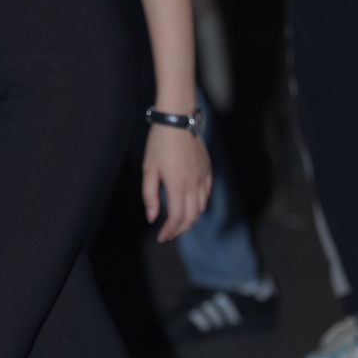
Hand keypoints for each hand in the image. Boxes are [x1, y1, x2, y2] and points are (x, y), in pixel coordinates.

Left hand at [142, 124, 211, 240]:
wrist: (178, 120)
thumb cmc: (159, 143)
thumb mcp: (148, 169)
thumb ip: (150, 195)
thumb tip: (152, 217)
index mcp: (177, 185)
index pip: (176, 218)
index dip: (169, 231)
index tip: (162, 237)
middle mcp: (194, 184)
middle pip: (191, 217)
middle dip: (180, 230)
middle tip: (169, 234)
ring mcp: (203, 177)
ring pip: (201, 208)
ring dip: (190, 219)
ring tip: (178, 223)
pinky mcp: (208, 170)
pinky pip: (206, 194)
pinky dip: (199, 205)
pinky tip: (189, 205)